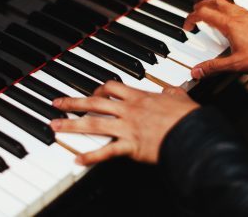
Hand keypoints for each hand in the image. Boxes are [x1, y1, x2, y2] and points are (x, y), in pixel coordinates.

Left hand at [50, 81, 198, 164]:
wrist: (192, 133)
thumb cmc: (185, 115)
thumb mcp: (179, 95)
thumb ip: (171, 90)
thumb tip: (170, 88)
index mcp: (138, 97)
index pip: (111, 87)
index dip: (98, 89)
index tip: (92, 93)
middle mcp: (128, 110)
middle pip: (94, 103)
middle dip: (73, 102)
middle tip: (57, 103)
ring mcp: (126, 128)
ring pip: (93, 124)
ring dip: (71, 125)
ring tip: (55, 126)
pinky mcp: (130, 146)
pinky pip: (106, 151)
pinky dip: (90, 157)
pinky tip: (77, 160)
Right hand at [183, 0, 247, 78]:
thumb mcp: (236, 64)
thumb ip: (214, 67)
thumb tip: (196, 71)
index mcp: (229, 24)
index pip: (203, 14)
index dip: (191, 18)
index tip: (187, 26)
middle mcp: (236, 16)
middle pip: (213, 2)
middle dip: (200, 5)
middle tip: (193, 12)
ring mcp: (246, 14)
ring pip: (224, 2)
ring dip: (212, 4)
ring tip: (208, 11)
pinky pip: (234, 7)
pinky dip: (225, 8)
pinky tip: (228, 18)